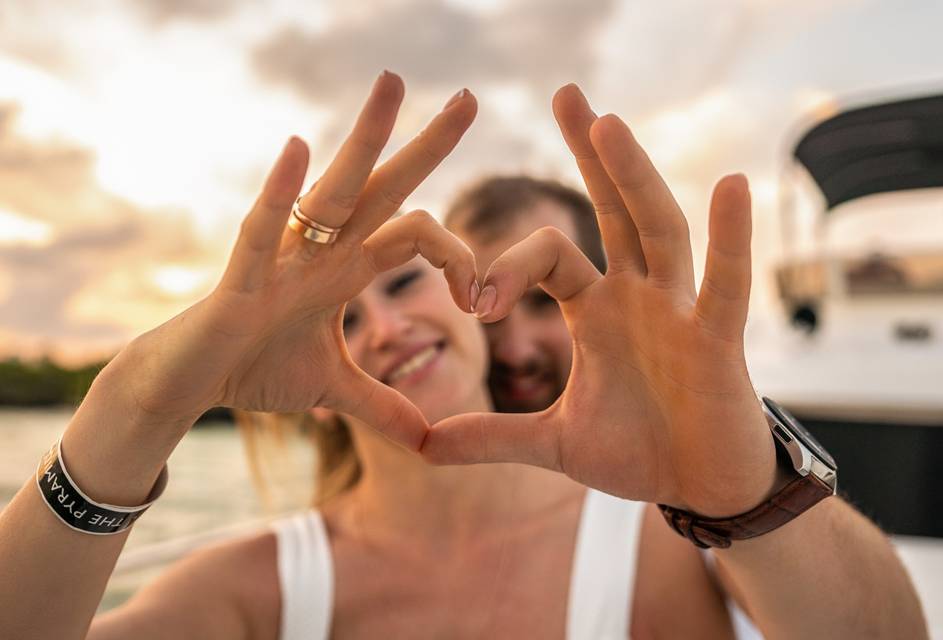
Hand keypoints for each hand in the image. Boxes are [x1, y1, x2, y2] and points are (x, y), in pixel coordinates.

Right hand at [110, 73, 478, 449]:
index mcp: (349, 267)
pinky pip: (263, 231)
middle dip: (427, 145)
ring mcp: (285, 257)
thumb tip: (426, 439)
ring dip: (363, 139)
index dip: (458, 259)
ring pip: (332, 191)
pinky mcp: (243, 278)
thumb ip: (380, 406)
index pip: (417, 233)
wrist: (192, 385)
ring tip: (393, 84)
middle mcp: (323, 249)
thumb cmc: (255, 369)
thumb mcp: (333, 391)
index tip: (483, 299)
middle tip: (470, 98)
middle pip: (385, 188)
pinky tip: (297, 150)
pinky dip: (278, 195)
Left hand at [423, 84, 776, 515]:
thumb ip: (493, 436)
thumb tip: (424, 446)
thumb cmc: (638, 452)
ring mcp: (680, 311)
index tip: (477, 305)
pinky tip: (730, 186)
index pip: (550, 256)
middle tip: (565, 94)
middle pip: (613, 211)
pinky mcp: (718, 341)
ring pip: (659, 231)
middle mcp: (638, 296)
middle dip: (591, 154)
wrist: (698, 487)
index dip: (507, 269)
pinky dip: (730, 239)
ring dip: (635, 178)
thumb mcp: (554, 444)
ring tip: (608, 123)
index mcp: (596, 310)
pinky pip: (725, 284)